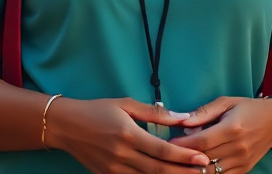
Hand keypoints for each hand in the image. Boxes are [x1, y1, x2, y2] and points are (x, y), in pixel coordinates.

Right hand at [45, 97, 212, 173]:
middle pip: (159, 169)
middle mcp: (122, 154)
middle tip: (205, 172)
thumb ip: (155, 113)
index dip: (184, 156)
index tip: (203, 158)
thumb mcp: (125, 105)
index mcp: (128, 134)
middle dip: (183, 173)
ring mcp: (114, 169)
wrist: (65, 126)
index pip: (162, 150)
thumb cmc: (97, 110)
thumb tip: (182, 117)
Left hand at [172, 97, 271, 173]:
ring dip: (194, 168)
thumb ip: (203, 113)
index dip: (182, 144)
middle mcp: (237, 148)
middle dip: (184, 157)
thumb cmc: (248, 109)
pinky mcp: (243, 170)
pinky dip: (207, 173)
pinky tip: (196, 167)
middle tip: (169, 154)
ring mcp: (241, 162)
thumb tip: (182, 122)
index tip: (168, 143)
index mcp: (232, 128)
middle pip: (204, 158)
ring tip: (180, 162)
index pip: (201, 141)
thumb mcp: (226, 103)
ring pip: (211, 172)